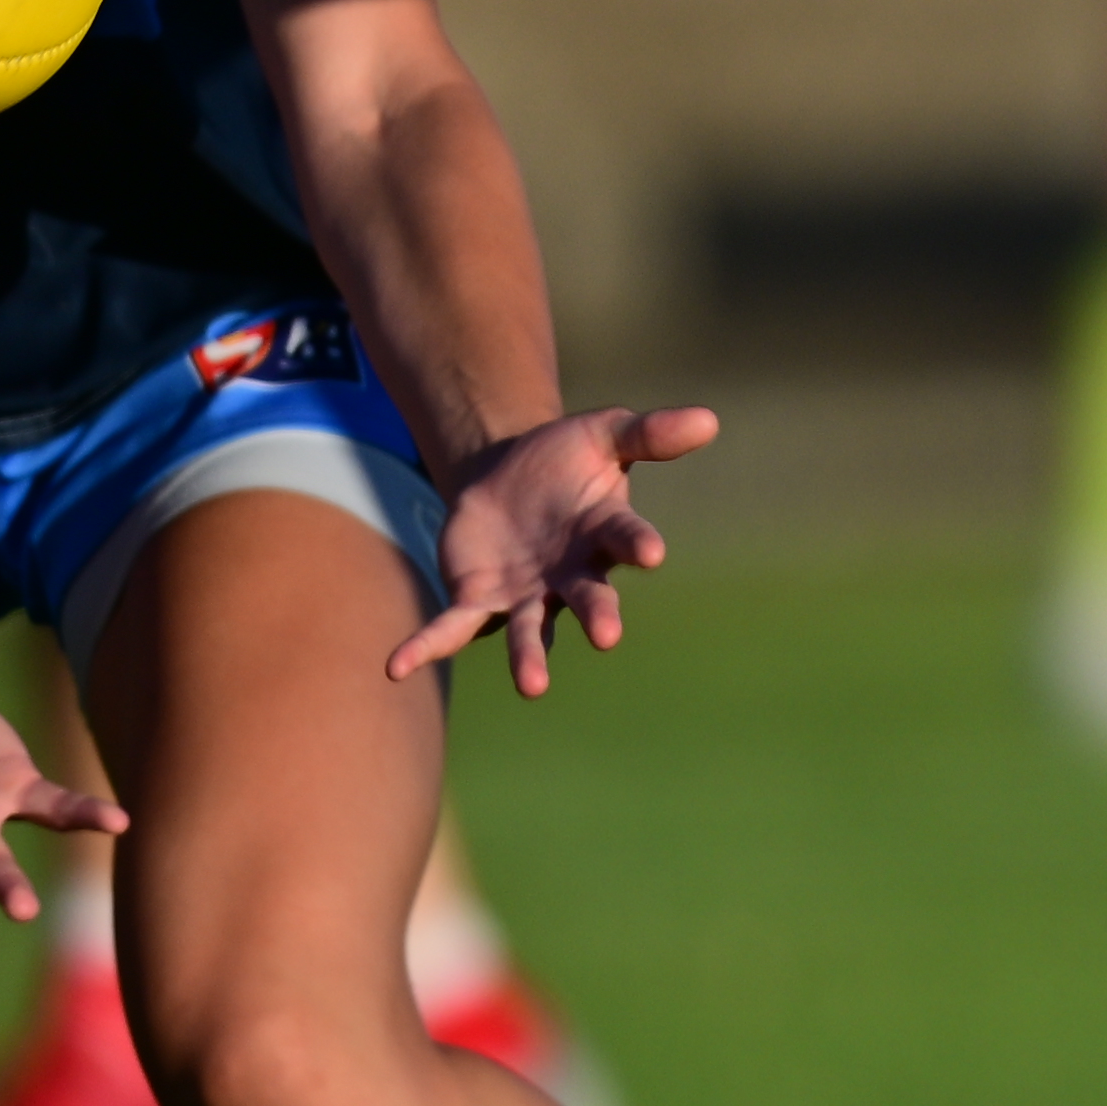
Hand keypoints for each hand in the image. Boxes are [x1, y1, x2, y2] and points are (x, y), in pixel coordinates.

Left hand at [398, 400, 728, 696]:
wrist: (505, 473)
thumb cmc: (567, 457)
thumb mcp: (605, 433)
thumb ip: (651, 433)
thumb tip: (710, 419)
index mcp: (605, 532)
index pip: (627, 539)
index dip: (639, 544)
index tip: (652, 553)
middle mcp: (571, 574)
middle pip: (587, 598)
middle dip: (598, 615)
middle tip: (607, 636)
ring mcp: (526, 593)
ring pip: (528, 630)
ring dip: (529, 657)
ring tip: (532, 686)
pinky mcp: (477, 598)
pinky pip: (452, 628)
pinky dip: (426, 648)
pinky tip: (396, 667)